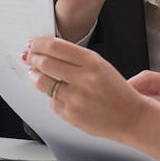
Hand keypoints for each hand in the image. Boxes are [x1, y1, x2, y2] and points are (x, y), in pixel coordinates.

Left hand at [23, 36, 145, 141]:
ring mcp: (75, 98)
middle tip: (28, 56)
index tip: (34, 44)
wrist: (130, 116)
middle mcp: (83, 79)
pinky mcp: (70, 115)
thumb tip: (48, 52)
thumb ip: (76, 59)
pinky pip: (52, 101)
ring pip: (43, 83)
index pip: (57, 47)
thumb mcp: (101, 66)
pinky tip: (60, 94)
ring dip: (35, 76)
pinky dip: (52, 97)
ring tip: (35, 73)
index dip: (40, 44)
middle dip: (32, 58)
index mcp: (92, 63)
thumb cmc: (117, 92)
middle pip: (45, 63)